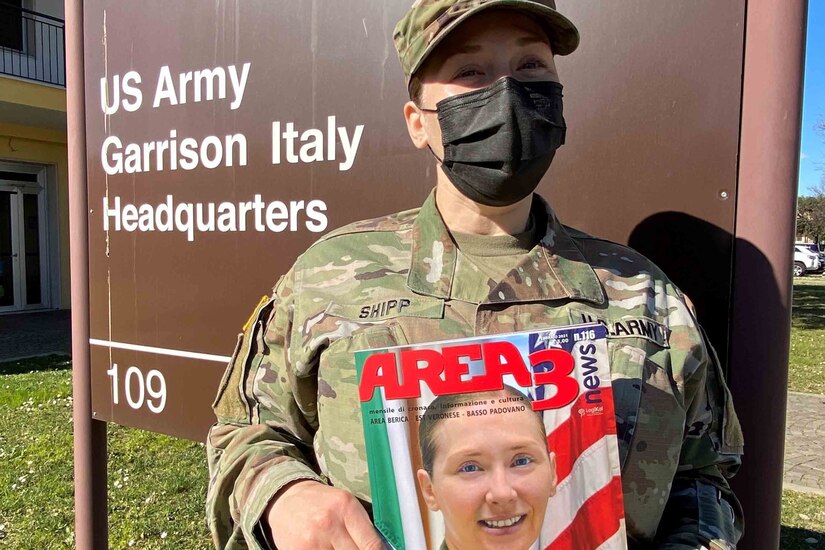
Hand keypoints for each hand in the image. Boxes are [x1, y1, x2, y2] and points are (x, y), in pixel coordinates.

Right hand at [264, 479, 383, 549]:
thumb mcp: (345, 505)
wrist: (287, 499)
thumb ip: (363, 527)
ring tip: (338, 547)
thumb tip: (380, 549)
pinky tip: (327, 549)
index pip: (372, 544)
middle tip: (355, 547)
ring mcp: (313, 540)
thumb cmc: (322, 502)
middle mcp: (329, 523)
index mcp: (346, 507)